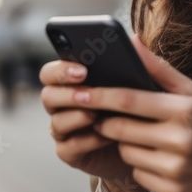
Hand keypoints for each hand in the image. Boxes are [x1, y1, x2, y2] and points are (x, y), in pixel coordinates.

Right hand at [38, 58, 146, 191]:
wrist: (144, 147)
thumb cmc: (139, 110)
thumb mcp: (142, 87)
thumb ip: (138, 63)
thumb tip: (136, 38)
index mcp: (73, 84)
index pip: (51, 72)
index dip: (61, 70)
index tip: (82, 70)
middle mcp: (63, 105)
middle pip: (47, 95)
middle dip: (66, 93)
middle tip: (87, 93)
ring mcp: (65, 130)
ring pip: (56, 122)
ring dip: (76, 117)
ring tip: (96, 114)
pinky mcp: (71, 153)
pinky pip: (68, 147)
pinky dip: (86, 140)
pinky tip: (105, 136)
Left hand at [68, 34, 191, 191]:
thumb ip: (159, 69)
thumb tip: (131, 41)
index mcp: (184, 110)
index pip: (130, 101)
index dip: (101, 96)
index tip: (81, 92)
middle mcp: (180, 140)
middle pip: (120, 128)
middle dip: (106, 121)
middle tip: (105, 117)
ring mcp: (175, 168)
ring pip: (126, 152)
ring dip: (125, 144)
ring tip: (143, 137)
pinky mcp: (171, 191)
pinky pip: (137, 174)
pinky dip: (140, 165)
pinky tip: (157, 159)